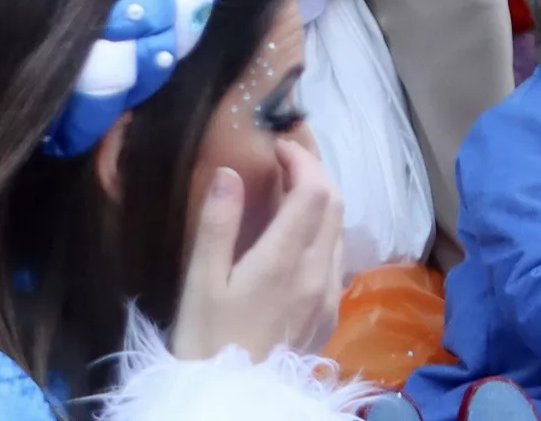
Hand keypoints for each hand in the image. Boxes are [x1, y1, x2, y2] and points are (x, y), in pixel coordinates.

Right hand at [167, 142, 343, 365]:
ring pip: (339, 232)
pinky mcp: (328, 317)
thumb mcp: (201, 281)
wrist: (230, 401)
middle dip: (316, 172)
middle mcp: (317, 276)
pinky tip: (297, 236)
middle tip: (286, 159)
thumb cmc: (207, 340)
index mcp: (285, 262)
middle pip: (334, 205)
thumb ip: (218, 223)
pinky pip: (336, 260)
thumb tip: (230, 172)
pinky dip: (323, 232)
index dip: (302, 159)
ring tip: (290, 189)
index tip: (277, 146)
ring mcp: (328, 298)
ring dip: (322, 201)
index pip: (314, 191)